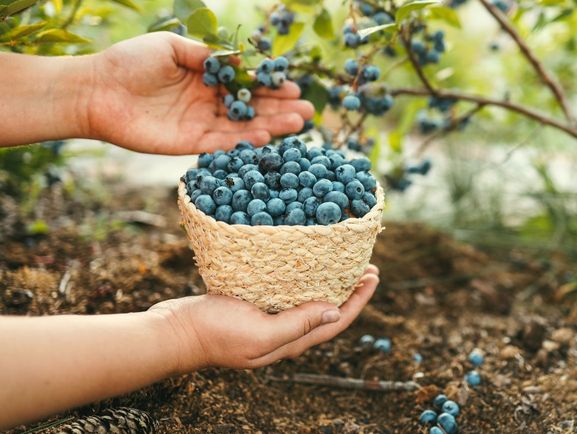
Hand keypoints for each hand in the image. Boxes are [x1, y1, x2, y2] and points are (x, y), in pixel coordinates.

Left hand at [84, 32, 313, 154]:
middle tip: (308, 110)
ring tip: (299, 123)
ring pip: (244, 127)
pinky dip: (245, 141)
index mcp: (206, 78)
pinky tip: (268, 136)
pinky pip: (224, 144)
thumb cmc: (129, 62)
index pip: (246, 83)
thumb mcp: (171, 47)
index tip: (293, 85)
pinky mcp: (190, 144)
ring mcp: (201, 124)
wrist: (97, 91)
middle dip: (280, 108)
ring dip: (272, 126)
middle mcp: (208, 102)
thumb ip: (207, 55)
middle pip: (252, 108)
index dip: (270, 85)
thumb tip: (241, 60)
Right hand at [148, 265, 379, 369]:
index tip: (374, 275)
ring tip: (342, 262)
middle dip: (351, 290)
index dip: (359, 300)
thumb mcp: (260, 332)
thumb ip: (297, 324)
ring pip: (308, 301)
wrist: (174, 332)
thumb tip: (335, 310)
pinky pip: (286, 292)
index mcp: (291, 342)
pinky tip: (303, 263)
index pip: (337, 320)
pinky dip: (302, 278)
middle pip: (328, 310)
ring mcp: (268, 320)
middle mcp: (285, 333)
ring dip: (329, 282)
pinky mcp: (253, 306)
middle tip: (366, 265)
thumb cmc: (215, 334)